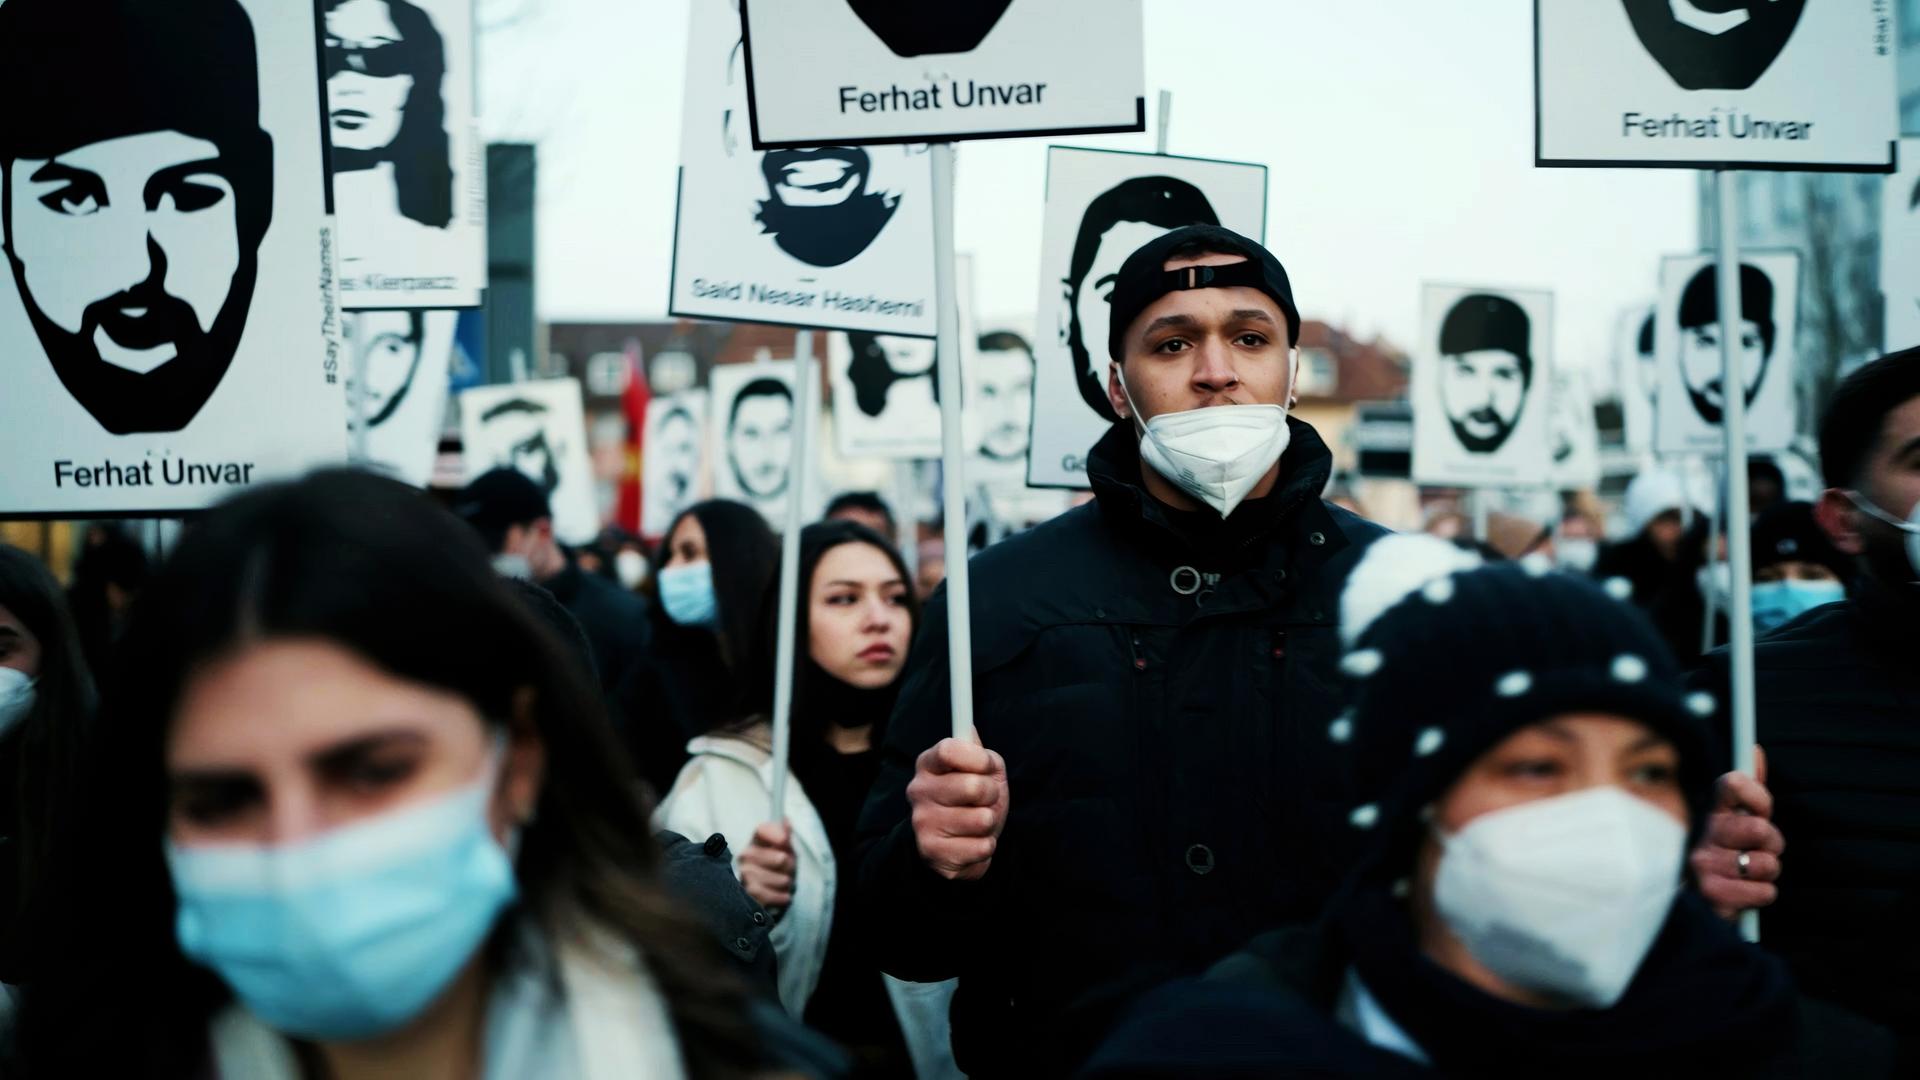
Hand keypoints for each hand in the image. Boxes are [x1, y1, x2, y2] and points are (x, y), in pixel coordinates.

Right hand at [739, 821, 795, 909]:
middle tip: (789, 872)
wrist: (766, 902)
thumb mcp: (785, 852)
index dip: (774, 834)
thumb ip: (785, 836)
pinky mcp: (746, 897)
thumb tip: (786, 819)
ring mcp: (743, 877)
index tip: (784, 841)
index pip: (762, 830)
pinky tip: (781, 897)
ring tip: (784, 886)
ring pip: (780, 879)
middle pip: (780, 858)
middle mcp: (745, 857)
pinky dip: (781, 898)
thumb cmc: (777, 873)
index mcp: (755, 843)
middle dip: (790, 867)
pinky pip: (771, 896)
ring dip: (787, 884)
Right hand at [907, 731, 1009, 880]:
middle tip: (984, 800)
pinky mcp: (931, 852)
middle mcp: (918, 790)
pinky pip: (981, 846)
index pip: (949, 750)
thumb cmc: (972, 801)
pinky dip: (986, 846)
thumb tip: (969, 730)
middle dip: (991, 794)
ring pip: (981, 819)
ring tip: (978, 824)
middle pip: (973, 786)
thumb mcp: (981, 771)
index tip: (987, 766)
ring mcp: (922, 822)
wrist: (958, 845)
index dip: (977, 758)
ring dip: (989, 822)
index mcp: (928, 764)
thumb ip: (979, 752)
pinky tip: (972, 843)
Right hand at [1690, 746, 1783, 919]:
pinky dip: (1762, 895)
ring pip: (1766, 863)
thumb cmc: (1722, 855)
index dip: (1759, 797)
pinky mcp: (1711, 895)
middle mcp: (1701, 833)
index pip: (1735, 783)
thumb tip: (1754, 751)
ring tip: (1748, 873)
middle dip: (1771, 844)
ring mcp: (1703, 864)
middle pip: (1760, 828)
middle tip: (1756, 850)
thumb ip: (1748, 787)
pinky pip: (1765, 892)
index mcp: (1709, 810)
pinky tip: (1743, 893)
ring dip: (1766, 873)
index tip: (1761, 811)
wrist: (1693, 903)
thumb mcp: (1733, 819)